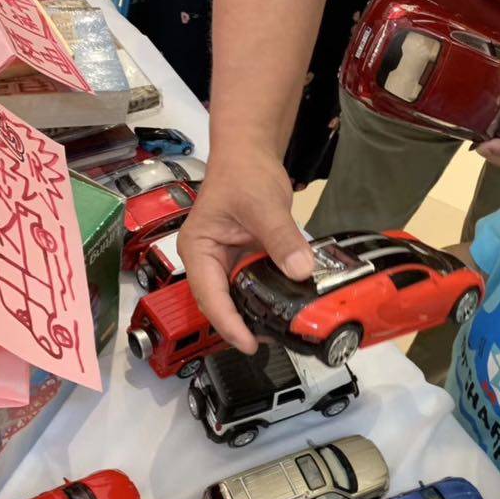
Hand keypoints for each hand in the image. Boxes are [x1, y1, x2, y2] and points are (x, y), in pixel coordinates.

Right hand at [177, 148, 314, 353]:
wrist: (250, 155)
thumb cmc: (242, 173)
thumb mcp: (264, 206)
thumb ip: (282, 238)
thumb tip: (300, 269)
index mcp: (198, 249)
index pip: (209, 296)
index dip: (228, 323)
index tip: (248, 343)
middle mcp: (208, 261)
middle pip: (221, 304)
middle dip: (243, 326)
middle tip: (272, 341)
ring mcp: (227, 263)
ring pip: (240, 299)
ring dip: (258, 315)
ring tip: (283, 330)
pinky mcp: (245, 261)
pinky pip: (257, 286)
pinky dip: (271, 297)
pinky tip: (289, 306)